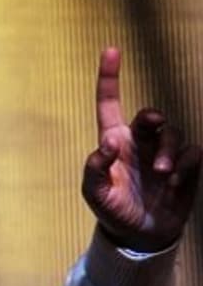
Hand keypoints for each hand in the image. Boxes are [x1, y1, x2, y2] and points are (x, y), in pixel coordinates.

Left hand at [82, 47, 199, 251]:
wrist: (140, 235)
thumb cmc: (113, 210)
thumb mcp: (95, 194)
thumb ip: (94, 169)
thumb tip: (107, 144)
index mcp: (113, 142)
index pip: (109, 105)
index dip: (110, 78)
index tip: (111, 51)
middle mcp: (139, 143)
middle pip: (150, 116)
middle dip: (153, 116)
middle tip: (152, 123)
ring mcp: (162, 153)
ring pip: (172, 133)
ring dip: (168, 149)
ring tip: (161, 172)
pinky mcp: (184, 166)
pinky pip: (191, 152)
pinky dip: (184, 163)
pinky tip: (173, 181)